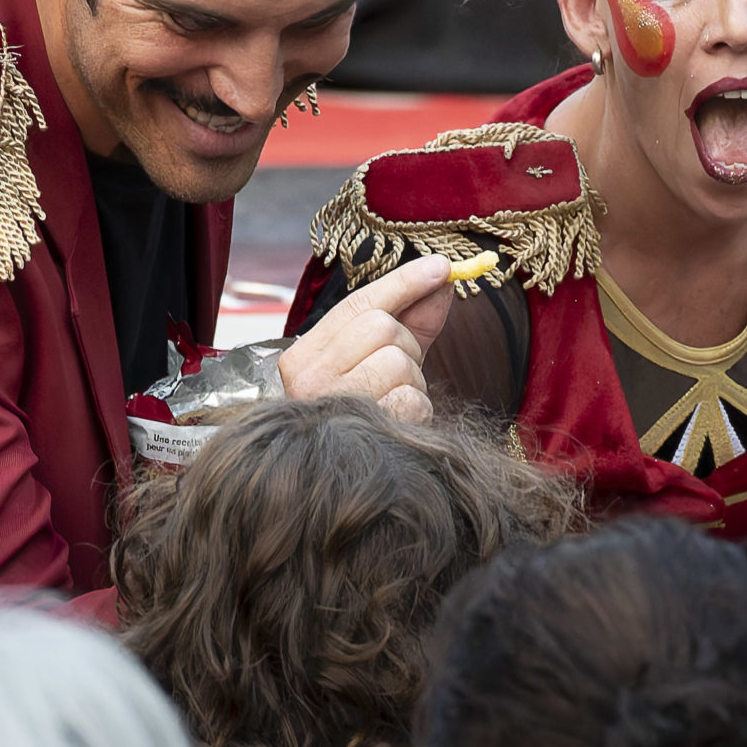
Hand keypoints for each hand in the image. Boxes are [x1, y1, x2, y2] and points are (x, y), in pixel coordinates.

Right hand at [279, 255, 455, 421]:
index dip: (404, 283)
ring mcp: (331, 407)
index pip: (359, 305)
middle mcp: (307, 379)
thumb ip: (411, 319)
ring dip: (412, 382)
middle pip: (382, 328)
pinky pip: (410, 399)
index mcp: (303, 357)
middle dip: (407, 346)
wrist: (339, 480)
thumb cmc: (362, 411)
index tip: (443, 267)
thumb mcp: (380, 359)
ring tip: (394, 401)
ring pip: (398, 361)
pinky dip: (416, 410)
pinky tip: (399, 422)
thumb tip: (443, 279)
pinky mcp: (360, 431)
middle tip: (400, 372)